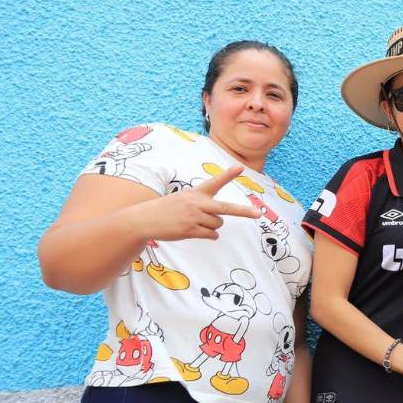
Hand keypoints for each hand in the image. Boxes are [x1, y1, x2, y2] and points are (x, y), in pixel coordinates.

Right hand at [142, 165, 260, 240]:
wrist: (145, 219)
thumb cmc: (167, 209)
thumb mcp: (184, 199)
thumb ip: (203, 207)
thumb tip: (217, 230)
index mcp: (196, 192)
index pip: (215, 182)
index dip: (228, 175)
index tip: (241, 167)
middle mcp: (197, 203)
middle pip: (226, 208)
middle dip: (244, 212)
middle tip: (258, 214)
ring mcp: (194, 217)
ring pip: (218, 224)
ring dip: (212, 226)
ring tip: (195, 222)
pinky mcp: (190, 230)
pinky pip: (211, 235)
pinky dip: (209, 235)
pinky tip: (195, 231)